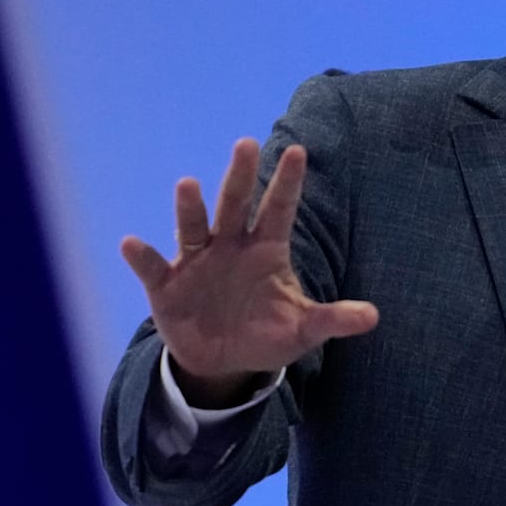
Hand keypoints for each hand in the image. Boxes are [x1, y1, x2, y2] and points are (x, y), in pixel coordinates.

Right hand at [121, 140, 377, 406]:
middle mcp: (230, 245)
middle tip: (247, 144)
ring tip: (188, 184)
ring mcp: (197, 262)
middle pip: (236, 205)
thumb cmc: (265, 334)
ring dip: (191, 208)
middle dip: (240, 176)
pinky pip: (153, 267)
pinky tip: (132, 244)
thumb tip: (374, 317)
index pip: (279, 209)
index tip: (299, 152)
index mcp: (266, 250)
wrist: (222, 361)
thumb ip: (332, 320)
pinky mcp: (167, 285)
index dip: (288, 183)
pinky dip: (142, 256)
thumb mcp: (301, 330)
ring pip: (194, 227)